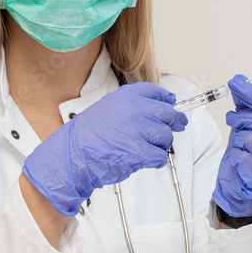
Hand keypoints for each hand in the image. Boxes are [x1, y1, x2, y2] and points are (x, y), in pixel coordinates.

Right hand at [23, 82, 187, 215]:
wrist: (73, 154)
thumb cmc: (86, 135)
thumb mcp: (107, 108)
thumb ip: (130, 106)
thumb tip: (155, 107)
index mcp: (126, 97)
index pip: (155, 92)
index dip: (166, 99)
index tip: (171, 103)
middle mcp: (134, 110)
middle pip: (168, 114)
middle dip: (175, 122)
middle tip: (178, 125)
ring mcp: (138, 130)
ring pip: (166, 136)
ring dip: (161, 144)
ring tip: (148, 148)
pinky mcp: (140, 151)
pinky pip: (160, 156)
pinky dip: (156, 160)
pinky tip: (146, 160)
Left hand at [213, 75, 251, 217]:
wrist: (243, 179)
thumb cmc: (249, 148)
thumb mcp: (247, 120)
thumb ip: (245, 100)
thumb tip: (239, 79)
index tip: (234, 83)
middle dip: (241, 119)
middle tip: (234, 121)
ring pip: (250, 138)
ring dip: (237, 139)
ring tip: (240, 144)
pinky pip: (241, 156)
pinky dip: (234, 155)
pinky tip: (240, 158)